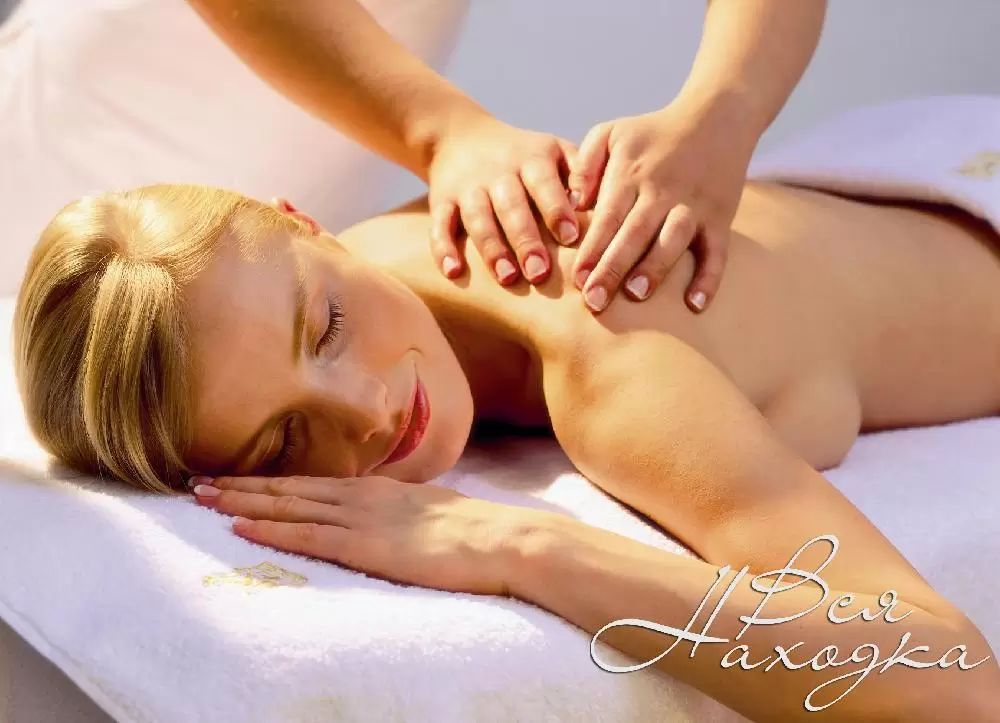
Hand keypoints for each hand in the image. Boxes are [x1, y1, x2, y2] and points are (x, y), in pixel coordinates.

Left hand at [189, 474, 546, 595]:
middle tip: (198, 480)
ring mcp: (362, 519)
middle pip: (291, 487)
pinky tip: (239, 524)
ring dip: (243, 501)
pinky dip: (270, 527)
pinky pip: (308, 534)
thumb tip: (390, 518)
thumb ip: (403, 512)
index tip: (238, 477)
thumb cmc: (478, 533)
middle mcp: (363, 497)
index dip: (272, 480)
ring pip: (289, 505)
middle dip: (243, 484)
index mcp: (380, 490)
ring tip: (203, 495)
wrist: (504, 541)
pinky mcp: (366, 546)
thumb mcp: (434, 512)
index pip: (313, 482)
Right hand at [427, 116, 580, 286]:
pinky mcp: (441, 201)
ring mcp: (467, 187)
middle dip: (525, 239)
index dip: (556, 209)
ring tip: (507, 277)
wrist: (460, 135)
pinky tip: (453, 272)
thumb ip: (582, 172)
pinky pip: (439, 225)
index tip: (571, 237)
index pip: (545, 183)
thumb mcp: (554, 150)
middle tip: (541, 273)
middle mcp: (498, 172)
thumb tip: (608, 205)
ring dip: (491, 248)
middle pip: (511, 206)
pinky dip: (443, 249)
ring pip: (477, 218)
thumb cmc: (525, 155)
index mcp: (531, 159)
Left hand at [567, 100, 755, 313]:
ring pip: (674, 239)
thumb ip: (586, 164)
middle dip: (614, 267)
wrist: (717, 117)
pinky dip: (709, 278)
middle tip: (594, 300)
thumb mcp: (611, 133)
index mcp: (631, 173)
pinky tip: (695, 305)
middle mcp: (663, 190)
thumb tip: (572, 202)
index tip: (576, 278)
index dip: (592, 247)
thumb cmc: (652, 133)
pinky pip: (718, 251)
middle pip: (636, 232)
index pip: (608, 215)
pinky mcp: (721, 217)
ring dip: (655, 268)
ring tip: (636, 294)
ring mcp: (694, 205)